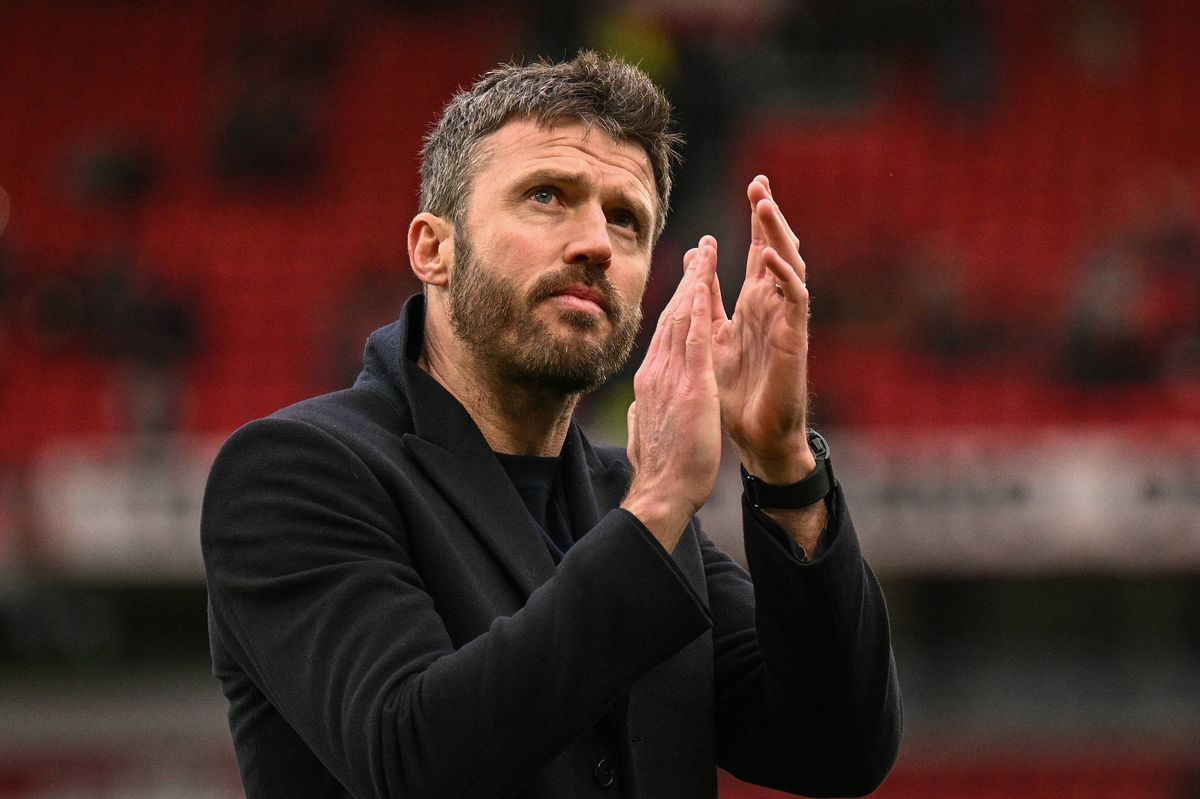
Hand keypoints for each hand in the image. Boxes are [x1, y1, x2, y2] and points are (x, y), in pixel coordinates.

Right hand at [622, 241, 721, 552]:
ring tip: (704, 253)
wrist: (662, 491)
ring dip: (694, 283)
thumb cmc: (661, 470)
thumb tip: (642, 405)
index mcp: (651, 381)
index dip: (677, 303)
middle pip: (672, 316)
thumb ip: (647, 411)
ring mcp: (671, 377)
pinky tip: (704, 286)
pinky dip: (699, 310)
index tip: (688, 280)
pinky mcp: (690, 386)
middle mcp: (657, 371)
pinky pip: (695, 339)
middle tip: (698, 250)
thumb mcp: (649, 431)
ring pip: (683, 319)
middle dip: (687, 281)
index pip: (665, 333)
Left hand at [712, 175, 813, 484]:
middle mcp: (773, 306)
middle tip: (760, 183)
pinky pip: (795, 301)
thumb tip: (694, 260)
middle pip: (776, 249)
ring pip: (789, 266)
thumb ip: (705, 300)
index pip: (759, 251)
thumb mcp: (712, 336)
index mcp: (754, 303)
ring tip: (765, 206)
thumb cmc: (736, 392)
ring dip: (777, 236)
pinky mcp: (793, 339)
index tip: (754, 185)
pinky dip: (785, 277)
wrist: (755, 435)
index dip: (757, 220)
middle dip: (768, 217)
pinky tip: (772, 258)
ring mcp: (786, 320)